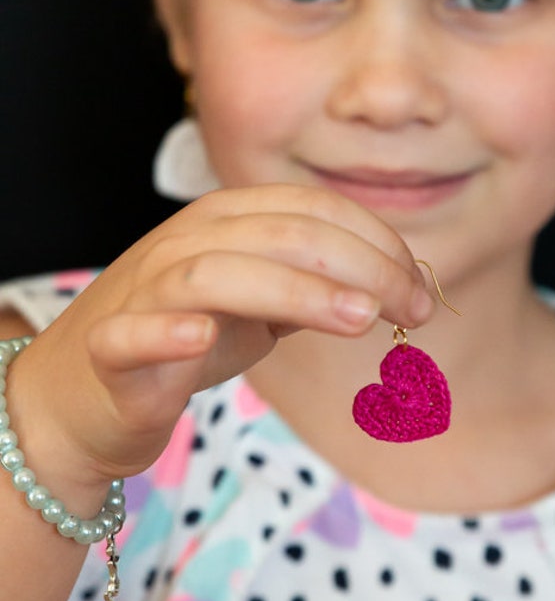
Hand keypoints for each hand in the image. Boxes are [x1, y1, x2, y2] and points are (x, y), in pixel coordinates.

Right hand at [13, 185, 432, 488]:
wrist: (87, 391)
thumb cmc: (187, 335)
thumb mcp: (265, 303)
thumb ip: (318, 285)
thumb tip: (400, 285)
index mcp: (229, 218)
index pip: (313, 209)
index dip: (376, 241)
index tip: (421, 287)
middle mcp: (188, 241)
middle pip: (282, 234)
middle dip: (362, 267)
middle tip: (414, 310)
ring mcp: (147, 290)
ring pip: (219, 273)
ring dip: (295, 292)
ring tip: (359, 320)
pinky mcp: (113, 347)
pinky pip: (135, 331)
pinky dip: (168, 329)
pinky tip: (203, 338)